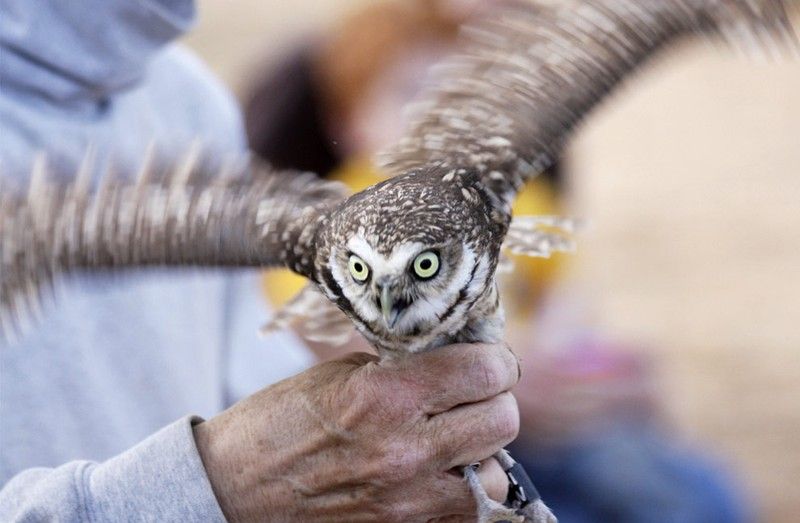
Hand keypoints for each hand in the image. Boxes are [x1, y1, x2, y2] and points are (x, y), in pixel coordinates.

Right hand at [193, 343, 519, 521]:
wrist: (234, 492)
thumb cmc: (278, 424)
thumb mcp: (338, 375)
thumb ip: (403, 368)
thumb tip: (456, 358)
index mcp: (384, 396)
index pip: (484, 370)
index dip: (495, 360)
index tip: (487, 359)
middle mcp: (405, 451)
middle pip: (503, 420)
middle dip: (494, 400)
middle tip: (473, 394)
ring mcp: (408, 502)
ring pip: (497, 475)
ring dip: (482, 454)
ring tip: (454, 440)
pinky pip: (468, 512)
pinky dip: (463, 490)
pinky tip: (438, 473)